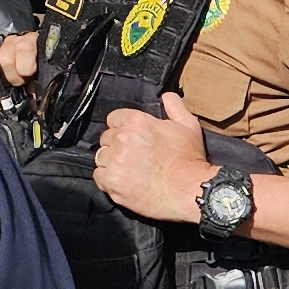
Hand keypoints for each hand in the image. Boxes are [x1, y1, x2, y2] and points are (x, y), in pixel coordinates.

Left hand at [91, 100, 213, 220]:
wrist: (190, 191)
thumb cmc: (190, 160)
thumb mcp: (188, 126)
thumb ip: (175, 107)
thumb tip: (166, 97)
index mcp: (137, 122)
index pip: (114, 118)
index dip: (122, 128)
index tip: (131, 138)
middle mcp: (122, 139)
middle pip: (106, 139)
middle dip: (117, 146)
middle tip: (133, 156)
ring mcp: (115, 161)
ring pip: (102, 158)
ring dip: (112, 163)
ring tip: (129, 170)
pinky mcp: (113, 182)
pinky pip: (99, 176)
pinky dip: (108, 180)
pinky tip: (123, 182)